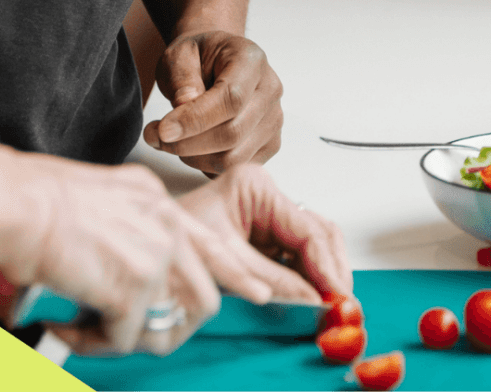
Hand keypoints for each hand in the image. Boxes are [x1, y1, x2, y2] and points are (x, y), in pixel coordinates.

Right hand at [0, 143, 277, 355]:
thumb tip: (123, 274)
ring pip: (168, 324)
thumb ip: (125, 230)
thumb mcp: (99, 200)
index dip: (232, 272)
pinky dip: (92, 342)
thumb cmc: (36, 197)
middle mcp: (162, 220)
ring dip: (131, 337)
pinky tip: (65, 324)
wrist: (17, 201)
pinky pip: (122, 338)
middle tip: (130, 333)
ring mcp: (154, 254)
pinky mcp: (133, 287)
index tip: (255, 290)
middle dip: (172, 325)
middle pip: (205, 293)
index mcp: (153, 197)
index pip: (208, 241)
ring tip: (91, 330)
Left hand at [142, 31, 282, 174]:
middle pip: (233, 133)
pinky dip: (206, 165)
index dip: (195, 120)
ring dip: (193, 157)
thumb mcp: (179, 55)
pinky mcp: (269, 143)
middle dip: (187, 143)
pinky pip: (236, 167)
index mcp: (251, 61)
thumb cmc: (197, 58)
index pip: (231, 98)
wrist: (214, 63)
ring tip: (168, 141)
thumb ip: (182, 80)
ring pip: (234, 158)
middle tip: (155, 136)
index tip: (163, 130)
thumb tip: (182, 111)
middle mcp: (270, 90)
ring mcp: (273, 119)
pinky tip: (190, 147)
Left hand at [178, 164, 353, 299]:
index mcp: (255, 186)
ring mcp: (268, 213)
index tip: (338, 295)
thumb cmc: (174, 235)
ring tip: (331, 304)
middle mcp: (266, 195)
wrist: (148, 237)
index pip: (307, 228)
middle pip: (318, 232)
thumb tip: (312, 298)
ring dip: (324, 274)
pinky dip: (309, 276)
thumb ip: (270, 277)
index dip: (327, 265)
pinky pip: (299, 254)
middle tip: (342, 304)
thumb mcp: (223, 258)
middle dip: (332, 269)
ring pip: (314, 243)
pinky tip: (314, 296)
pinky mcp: (266, 233)